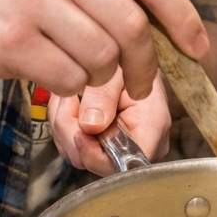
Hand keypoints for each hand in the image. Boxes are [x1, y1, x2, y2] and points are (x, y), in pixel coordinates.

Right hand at [0, 0, 208, 98]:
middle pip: (132, 26)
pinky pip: (69, 77)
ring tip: (81, 70)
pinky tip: (52, 74)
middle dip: (145, 64)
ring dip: (102, 77)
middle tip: (139, 82)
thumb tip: (175, 26)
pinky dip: (71, 87)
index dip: (184, 18)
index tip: (197, 49)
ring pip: (103, 56)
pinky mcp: (10, 38)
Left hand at [49, 69, 170, 174]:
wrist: (127, 53)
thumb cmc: (127, 59)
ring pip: (78, 155)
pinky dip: (64, 125)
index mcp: (153, 128)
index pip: (125, 163)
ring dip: (64, 125)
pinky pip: (72, 146)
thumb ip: (103, 96)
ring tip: (69, 96)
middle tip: (68, 100)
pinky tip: (70, 103)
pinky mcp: (102, 145)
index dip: (96, 153)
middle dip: (73, 132)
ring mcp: (120, 148)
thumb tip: (89, 127)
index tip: (79, 130)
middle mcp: (140, 146)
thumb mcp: (116, 70)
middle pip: (96, 162)